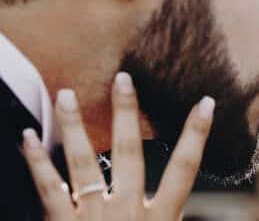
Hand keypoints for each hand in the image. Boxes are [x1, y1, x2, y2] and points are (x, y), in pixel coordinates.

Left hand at [22, 72, 214, 219]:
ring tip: (65, 93)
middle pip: (130, 152)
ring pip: (83, 162)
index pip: (185, 168)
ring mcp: (93, 215)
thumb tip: (189, 210)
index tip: (205, 103)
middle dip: (127, 113)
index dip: (197, 134)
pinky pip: (47, 189)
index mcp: (160, 219)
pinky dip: (36, 162)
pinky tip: (27, 137)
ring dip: (74, 126)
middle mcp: (127, 210)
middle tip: (123, 77)